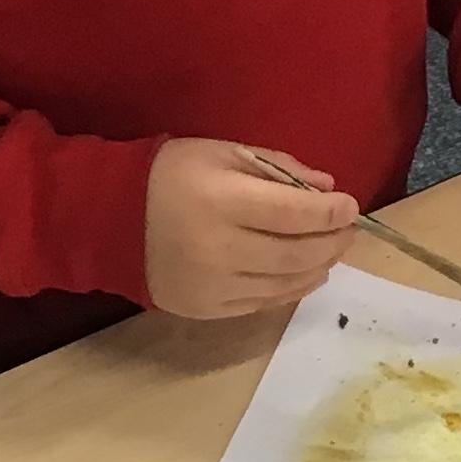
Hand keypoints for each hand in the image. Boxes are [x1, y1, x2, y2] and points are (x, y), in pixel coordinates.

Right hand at [144, 139, 359, 320]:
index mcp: (221, 201)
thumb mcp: (222, 152)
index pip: (294, 213)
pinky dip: (291, 289)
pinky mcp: (205, 309)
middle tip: (348, 230)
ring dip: (318, 268)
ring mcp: (212, 285)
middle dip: (332, 241)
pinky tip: (304, 274)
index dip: (329, 212)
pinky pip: (262, 304)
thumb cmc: (170, 174)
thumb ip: (277, 167)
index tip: (350, 206)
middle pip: (296, 254)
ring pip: (285, 284)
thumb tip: (326, 189)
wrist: (110, 219)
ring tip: (332, 252)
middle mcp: (219, 249)